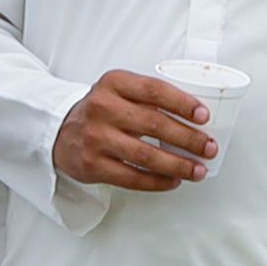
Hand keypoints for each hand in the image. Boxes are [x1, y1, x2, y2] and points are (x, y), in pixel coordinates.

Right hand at [50, 70, 215, 193]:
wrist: (58, 130)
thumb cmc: (100, 111)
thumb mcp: (118, 91)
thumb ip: (149, 98)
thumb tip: (196, 120)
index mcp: (113, 84)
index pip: (153, 90)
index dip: (183, 103)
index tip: (204, 116)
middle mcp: (102, 108)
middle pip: (154, 124)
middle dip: (189, 139)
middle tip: (208, 147)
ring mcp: (96, 138)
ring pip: (146, 155)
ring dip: (178, 165)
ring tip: (197, 170)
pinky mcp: (92, 165)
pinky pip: (132, 177)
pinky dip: (158, 182)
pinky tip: (172, 181)